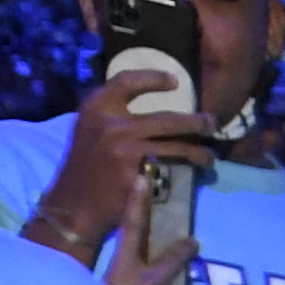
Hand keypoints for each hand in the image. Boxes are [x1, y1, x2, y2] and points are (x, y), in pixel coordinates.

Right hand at [29, 60, 222, 260]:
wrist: (73, 206)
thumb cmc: (85, 167)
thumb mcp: (90, 129)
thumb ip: (113, 114)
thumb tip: (149, 104)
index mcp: (96, 107)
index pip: (127, 81)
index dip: (153, 78)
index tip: (175, 81)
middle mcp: (111, 124)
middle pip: (166, 118)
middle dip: (195, 123)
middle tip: (211, 124)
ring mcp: (125, 150)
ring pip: (175, 146)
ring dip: (198, 152)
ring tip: (209, 156)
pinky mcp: (136, 175)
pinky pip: (171, 168)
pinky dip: (187, 170)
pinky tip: (196, 172)